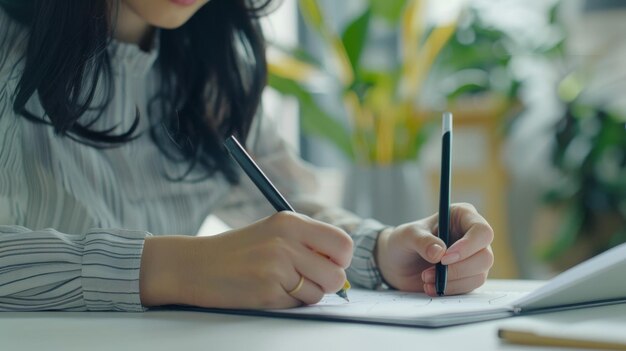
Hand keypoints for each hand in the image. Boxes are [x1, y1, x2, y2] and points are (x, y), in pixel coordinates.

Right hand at [139, 212, 352, 308]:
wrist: (196, 265)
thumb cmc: (238, 251)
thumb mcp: (274, 232)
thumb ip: (308, 242)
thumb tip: (342, 267)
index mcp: (291, 221)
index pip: (343, 243)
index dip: (340, 260)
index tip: (327, 264)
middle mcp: (287, 241)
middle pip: (337, 274)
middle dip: (327, 283)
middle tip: (306, 279)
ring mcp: (277, 266)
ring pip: (319, 293)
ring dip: (305, 295)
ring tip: (279, 282)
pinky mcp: (267, 291)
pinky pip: (296, 305)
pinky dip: (286, 303)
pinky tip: (265, 290)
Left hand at [374, 203, 493, 295]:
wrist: (397, 263)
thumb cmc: (404, 241)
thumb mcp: (406, 236)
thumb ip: (422, 241)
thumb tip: (439, 253)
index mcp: (463, 217)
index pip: (482, 231)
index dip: (468, 246)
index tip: (444, 258)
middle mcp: (473, 237)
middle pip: (485, 257)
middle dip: (457, 269)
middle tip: (428, 273)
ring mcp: (474, 258)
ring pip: (479, 275)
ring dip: (451, 282)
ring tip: (425, 278)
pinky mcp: (469, 276)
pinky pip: (469, 288)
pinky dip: (449, 290)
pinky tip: (430, 287)